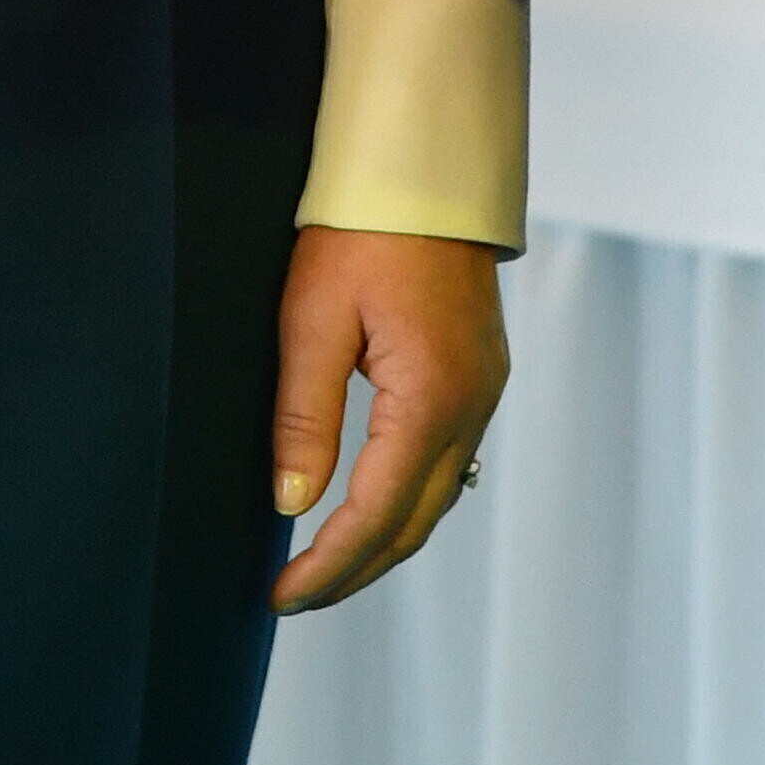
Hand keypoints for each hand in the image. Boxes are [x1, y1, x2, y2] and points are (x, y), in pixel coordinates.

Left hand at [270, 224, 508, 610]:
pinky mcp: (481, 376)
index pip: (375, 514)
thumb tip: (292, 503)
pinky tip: (372, 504)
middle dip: (355, 571)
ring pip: (436, 499)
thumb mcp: (312, 318)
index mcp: (428, 399)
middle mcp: (470, 407)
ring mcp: (484, 393)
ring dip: (383, 540)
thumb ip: (303, 417)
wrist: (426, 169)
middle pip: (414, 523)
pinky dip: (407, 500)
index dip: (327, 565)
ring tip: (325, 564)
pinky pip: (449, 462)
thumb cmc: (364, 229)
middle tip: (295, 596)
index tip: (281, 595)